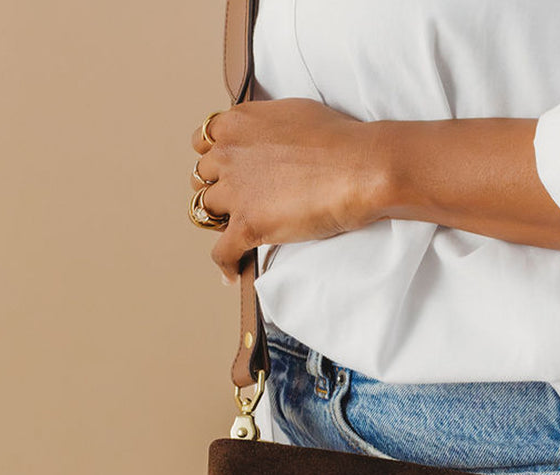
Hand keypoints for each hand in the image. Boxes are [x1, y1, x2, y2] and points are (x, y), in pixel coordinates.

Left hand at [192, 98, 385, 282]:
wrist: (359, 167)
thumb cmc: (338, 140)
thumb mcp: (291, 114)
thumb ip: (267, 129)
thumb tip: (269, 144)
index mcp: (237, 124)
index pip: (203, 142)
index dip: (214, 158)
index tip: (226, 169)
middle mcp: (228, 155)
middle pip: (201, 177)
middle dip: (216, 188)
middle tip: (235, 201)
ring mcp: (236, 192)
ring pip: (205, 211)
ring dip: (219, 222)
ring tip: (235, 232)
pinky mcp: (248, 225)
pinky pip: (221, 253)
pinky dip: (225, 265)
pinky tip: (231, 274)